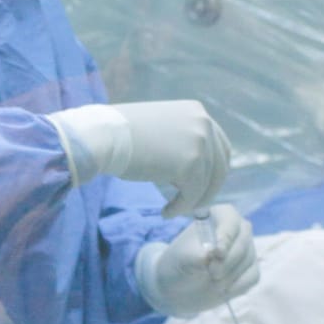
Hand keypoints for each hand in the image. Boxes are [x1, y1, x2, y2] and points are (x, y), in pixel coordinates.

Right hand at [50, 100, 230, 216]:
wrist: (103, 137)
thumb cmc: (122, 134)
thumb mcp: (162, 128)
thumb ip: (181, 141)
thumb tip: (191, 168)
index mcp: (197, 112)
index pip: (220, 145)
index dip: (214, 169)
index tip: (202, 186)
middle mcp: (204, 124)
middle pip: (221, 165)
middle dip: (209, 188)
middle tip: (193, 203)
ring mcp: (200, 144)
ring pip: (208, 183)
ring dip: (192, 200)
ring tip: (174, 209)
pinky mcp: (191, 165)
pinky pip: (193, 195)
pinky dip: (181, 207)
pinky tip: (166, 212)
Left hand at [134, 205, 258, 316]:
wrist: (178, 288)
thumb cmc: (178, 265)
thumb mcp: (182, 259)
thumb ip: (197, 255)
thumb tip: (212, 255)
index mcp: (215, 217)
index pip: (229, 218)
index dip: (227, 234)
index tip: (218, 252)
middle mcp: (234, 229)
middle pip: (243, 240)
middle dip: (228, 261)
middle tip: (212, 273)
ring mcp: (245, 248)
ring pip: (248, 259)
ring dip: (230, 275)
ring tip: (213, 282)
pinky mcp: (249, 268)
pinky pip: (253, 275)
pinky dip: (239, 285)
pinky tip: (224, 290)